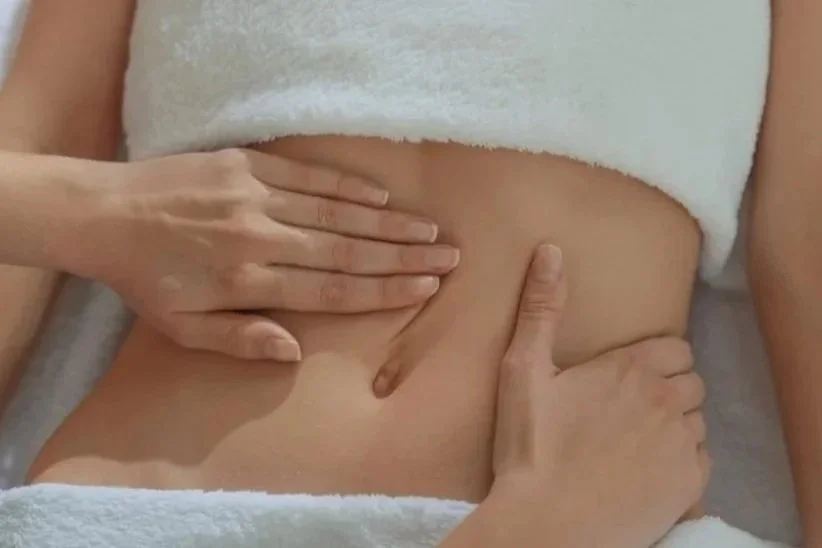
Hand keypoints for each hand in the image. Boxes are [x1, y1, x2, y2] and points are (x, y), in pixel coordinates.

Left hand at [74, 148, 458, 360]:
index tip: (423, 289)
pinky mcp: (246, 165)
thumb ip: (240, 340)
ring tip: (428, 231)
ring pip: (336, 212)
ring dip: (387, 222)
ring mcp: (255, 196)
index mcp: (247, 282)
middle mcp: (259, 238)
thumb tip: (295, 350)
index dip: (383, 289)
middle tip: (447, 258)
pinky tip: (381, 195)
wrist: (103, 213)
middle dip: (403, 256)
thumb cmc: (145, 279)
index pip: (332, 289)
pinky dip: (347, 186)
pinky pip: (308, 175)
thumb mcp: (183, 328)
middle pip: (347, 250)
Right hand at [488, 244, 709, 547]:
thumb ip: (541, 309)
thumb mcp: (523, 370)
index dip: (654, 360)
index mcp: (633, 369)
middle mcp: (668, 401)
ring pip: (696, 420)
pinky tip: (643, 470)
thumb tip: (550, 250)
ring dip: (674, 424)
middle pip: (689, 382)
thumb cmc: (531, 447)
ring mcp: (682, 445)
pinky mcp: (689, 484)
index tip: (627, 377)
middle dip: (666, 389)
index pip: (676, 348)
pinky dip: (679, 460)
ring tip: (633, 441)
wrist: (548, 523)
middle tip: (627, 409)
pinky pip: (700, 459)